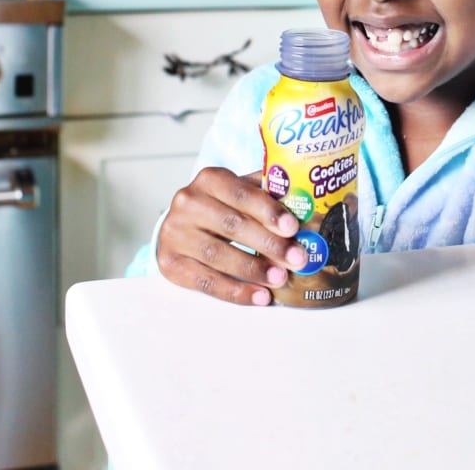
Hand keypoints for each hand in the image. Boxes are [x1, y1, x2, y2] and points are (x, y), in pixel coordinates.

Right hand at [156, 167, 307, 304]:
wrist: (180, 224)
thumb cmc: (220, 205)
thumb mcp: (239, 190)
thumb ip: (266, 193)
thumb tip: (304, 202)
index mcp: (210, 179)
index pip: (242, 194)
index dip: (269, 211)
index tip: (293, 227)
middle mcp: (188, 202)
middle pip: (233, 226)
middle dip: (269, 244)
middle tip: (297, 258)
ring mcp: (175, 234)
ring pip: (219, 255)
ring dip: (254, 270)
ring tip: (280, 278)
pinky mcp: (170, 263)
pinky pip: (206, 282)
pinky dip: (236, 291)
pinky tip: (259, 296)